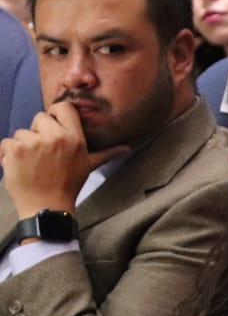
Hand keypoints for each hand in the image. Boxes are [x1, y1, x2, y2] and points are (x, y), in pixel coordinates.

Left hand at [0, 101, 128, 218]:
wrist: (47, 207)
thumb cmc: (68, 186)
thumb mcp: (90, 167)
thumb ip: (107, 154)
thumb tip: (127, 148)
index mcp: (75, 139)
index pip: (63, 107)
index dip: (55, 114)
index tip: (53, 126)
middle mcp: (56, 137)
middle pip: (39, 118)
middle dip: (38, 133)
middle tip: (44, 155)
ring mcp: (34, 142)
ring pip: (22, 132)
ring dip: (23, 146)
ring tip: (33, 164)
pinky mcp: (15, 149)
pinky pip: (7, 143)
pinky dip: (8, 155)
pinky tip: (20, 167)